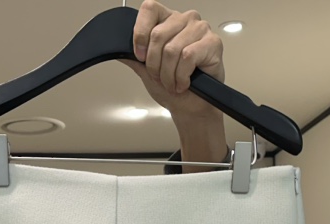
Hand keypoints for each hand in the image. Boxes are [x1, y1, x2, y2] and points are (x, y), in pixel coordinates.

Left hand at [122, 0, 224, 121]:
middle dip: (154, 65)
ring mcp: (200, 29)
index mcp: (167, 20)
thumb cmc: (174, 89)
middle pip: (158, 35)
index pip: (149, 9)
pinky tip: (184, 83)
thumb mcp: (146, 72)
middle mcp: (184, 20)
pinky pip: (187, 56)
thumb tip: (116, 50)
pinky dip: (181, 76)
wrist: (191, 108)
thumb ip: (133, 58)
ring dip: (169, 74)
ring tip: (173, 83)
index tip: (140, 56)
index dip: (140, 33)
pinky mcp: (212, 43)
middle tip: (161, 78)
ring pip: (172, 49)